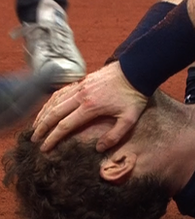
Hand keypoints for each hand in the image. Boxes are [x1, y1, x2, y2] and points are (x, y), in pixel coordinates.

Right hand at [32, 62, 148, 151]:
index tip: (44, 148)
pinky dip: (51, 101)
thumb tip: (99, 148)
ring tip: (36, 125)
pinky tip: (49, 106)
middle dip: (42, 127)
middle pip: (54, 113)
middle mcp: (80, 96)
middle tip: (33, 139)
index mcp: (90, 107)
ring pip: (55, 101)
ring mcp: (80, 86)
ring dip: (43, 114)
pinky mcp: (82, 81)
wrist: (136, 70)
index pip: (65, 126)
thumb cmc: (134, 95)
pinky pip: (61, 92)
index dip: (53, 138)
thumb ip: (114, 135)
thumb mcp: (129, 119)